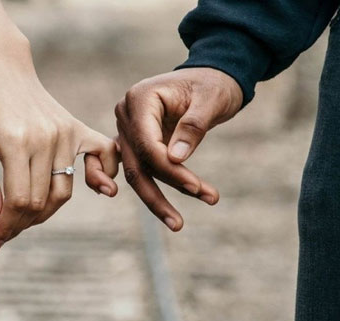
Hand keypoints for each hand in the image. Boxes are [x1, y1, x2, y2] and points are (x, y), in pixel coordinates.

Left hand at [0, 58, 118, 254]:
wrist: (3, 68)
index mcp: (15, 142)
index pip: (19, 201)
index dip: (6, 228)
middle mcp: (46, 139)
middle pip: (42, 201)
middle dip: (21, 224)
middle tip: (5, 230)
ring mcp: (66, 133)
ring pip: (63, 190)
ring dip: (45, 211)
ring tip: (25, 215)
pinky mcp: (77, 128)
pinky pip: (103, 155)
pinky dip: (103, 175)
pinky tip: (98, 188)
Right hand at [115, 67, 242, 230]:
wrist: (211, 77)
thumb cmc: (212, 84)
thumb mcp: (210, 100)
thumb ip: (193, 126)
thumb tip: (176, 159)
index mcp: (139, 98)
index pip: (147, 144)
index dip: (169, 169)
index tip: (196, 187)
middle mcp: (126, 114)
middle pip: (136, 163)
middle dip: (158, 194)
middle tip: (179, 223)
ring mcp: (127, 129)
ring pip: (136, 172)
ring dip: (156, 199)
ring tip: (178, 223)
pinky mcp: (135, 142)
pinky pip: (136, 169)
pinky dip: (147, 189)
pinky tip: (156, 211)